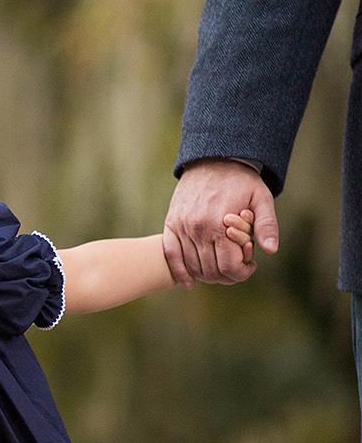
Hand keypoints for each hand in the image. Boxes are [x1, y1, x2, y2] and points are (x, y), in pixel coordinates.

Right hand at [163, 160, 277, 285]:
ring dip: (208, 275)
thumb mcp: (262, 198)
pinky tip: (189, 282)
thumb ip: (266, 225)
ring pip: (193, 266)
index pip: (228, 267)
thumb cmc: (241, 180)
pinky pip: (171, 254)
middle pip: (211, 270)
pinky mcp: (171, 223)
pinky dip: (179, 272)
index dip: (241, 273)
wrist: (213, 159)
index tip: (250, 267)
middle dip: (227, 275)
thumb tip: (270, 250)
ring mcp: (182, 226)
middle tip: (237, 267)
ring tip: (221, 267)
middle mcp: (198, 228)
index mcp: (220, 224)